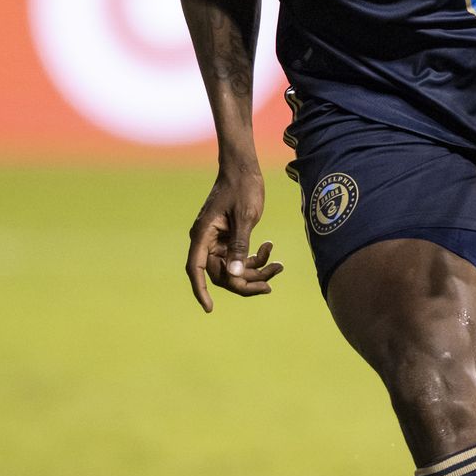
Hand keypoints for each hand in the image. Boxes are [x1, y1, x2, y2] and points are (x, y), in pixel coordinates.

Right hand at [184, 157, 281, 311]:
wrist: (244, 167)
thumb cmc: (242, 187)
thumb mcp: (245, 217)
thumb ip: (239, 246)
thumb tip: (233, 275)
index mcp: (203, 235)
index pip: (196, 270)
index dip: (201, 291)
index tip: (209, 308)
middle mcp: (206, 240)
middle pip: (221, 274)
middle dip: (246, 280)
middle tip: (271, 281)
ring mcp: (217, 240)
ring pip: (233, 268)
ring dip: (255, 270)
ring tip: (278, 265)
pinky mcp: (229, 237)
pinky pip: (239, 257)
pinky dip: (255, 258)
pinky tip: (270, 248)